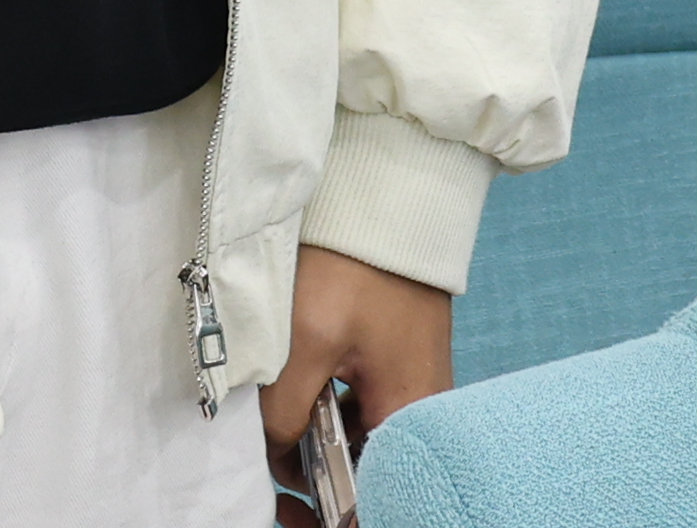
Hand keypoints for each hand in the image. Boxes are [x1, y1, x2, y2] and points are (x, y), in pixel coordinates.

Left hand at [262, 242, 450, 509]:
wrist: (385, 200)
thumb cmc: (353, 266)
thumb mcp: (305, 343)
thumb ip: (285, 412)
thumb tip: (274, 455)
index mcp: (409, 415)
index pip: (374, 493)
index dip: (333, 510)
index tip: (294, 515)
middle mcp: (422, 409)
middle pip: (370, 470)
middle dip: (320, 481)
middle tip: (276, 481)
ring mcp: (413, 384)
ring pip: (362, 439)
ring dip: (320, 445)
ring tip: (278, 441)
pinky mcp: (400, 363)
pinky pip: (365, 408)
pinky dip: (331, 414)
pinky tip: (300, 403)